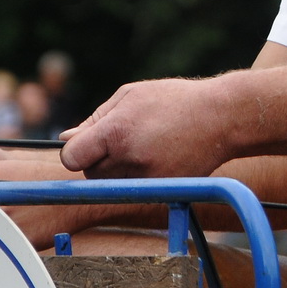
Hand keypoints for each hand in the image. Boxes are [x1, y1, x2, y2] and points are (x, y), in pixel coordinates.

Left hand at [60, 77, 233, 178]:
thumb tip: (65, 139)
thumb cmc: (174, 101)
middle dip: (97, 160)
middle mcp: (129, 159)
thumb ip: (94, 119)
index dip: (75, 152)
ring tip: (142, 148)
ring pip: (111, 186)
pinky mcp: (163, 191)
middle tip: (122, 141)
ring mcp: (148, 179)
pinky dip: (138, 180)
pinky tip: (155, 159)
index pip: (71, 158)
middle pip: (90, 175)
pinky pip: (135, 192)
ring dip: (116, 172)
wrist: (221, 118)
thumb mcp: (130, 96)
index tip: (85, 146)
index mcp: (116, 132)